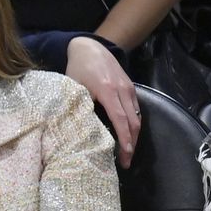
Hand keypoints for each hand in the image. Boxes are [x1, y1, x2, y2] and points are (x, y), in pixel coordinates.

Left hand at [65, 37, 139, 166]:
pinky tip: (127, 137)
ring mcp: (128, 88)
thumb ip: (78, 107)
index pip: (120, 120)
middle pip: (133, 122)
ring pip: (137, 117)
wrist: (90, 47)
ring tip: (126, 154)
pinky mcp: (130, 88)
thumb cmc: (77, 69)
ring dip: (133, 137)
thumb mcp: (73, 88)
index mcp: (107, 90)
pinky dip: (133, 125)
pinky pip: (135, 110)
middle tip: (126, 163)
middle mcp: (122, 89)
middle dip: (131, 144)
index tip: (125, 156)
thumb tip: (79, 132)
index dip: (124, 140)